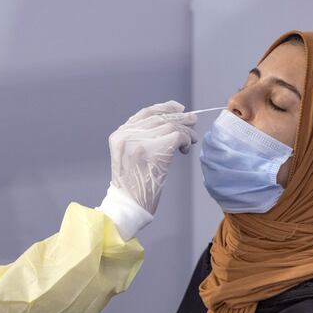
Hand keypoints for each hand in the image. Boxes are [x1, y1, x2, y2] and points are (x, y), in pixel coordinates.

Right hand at [108, 100, 196, 214]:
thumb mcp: (127, 156)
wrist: (128, 204)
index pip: (145, 113)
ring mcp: (140, 142)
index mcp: (119, 135)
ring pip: (171, 125)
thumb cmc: (132, 185)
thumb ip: (139, 139)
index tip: (178, 108)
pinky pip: (177, 136)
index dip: (164, 108)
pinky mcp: (155, 150)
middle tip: (193, 121)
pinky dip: (186, 140)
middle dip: (180, 118)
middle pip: (160, 117)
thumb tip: (167, 124)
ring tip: (192, 140)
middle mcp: (127, 135)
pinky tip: (185, 149)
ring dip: (186, 132)